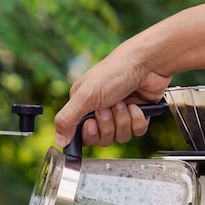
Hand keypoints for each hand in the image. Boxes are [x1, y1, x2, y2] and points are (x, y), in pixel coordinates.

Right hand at [54, 48, 171, 146]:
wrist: (145, 64)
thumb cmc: (113, 73)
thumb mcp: (85, 96)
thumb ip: (67, 120)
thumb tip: (59, 141)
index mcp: (83, 106)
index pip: (82, 136)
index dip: (89, 134)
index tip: (92, 123)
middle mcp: (101, 112)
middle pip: (102, 139)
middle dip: (107, 125)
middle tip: (109, 107)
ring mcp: (120, 115)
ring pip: (120, 137)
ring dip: (123, 120)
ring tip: (123, 102)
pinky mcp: (138, 116)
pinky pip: (137, 131)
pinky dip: (137, 119)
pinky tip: (136, 105)